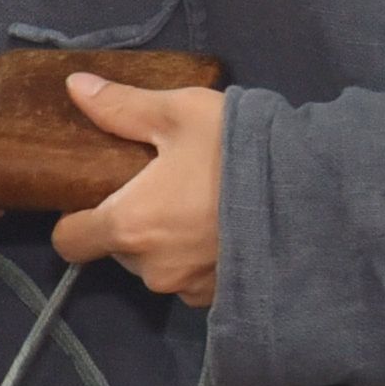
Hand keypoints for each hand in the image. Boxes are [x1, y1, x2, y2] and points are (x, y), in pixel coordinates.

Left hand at [47, 74, 222, 303]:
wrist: (315, 194)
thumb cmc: (238, 151)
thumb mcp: (179, 114)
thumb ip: (121, 107)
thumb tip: (75, 87)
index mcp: (128, 226)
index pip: (69, 242)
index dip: (75, 219)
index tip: (96, 197)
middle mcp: (153, 268)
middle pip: (117, 251)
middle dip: (130, 224)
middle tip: (160, 187)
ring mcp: (190, 288)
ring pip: (158, 267)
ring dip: (167, 243)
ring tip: (198, 205)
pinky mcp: (223, 298)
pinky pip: (194, 279)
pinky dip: (200, 259)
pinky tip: (223, 228)